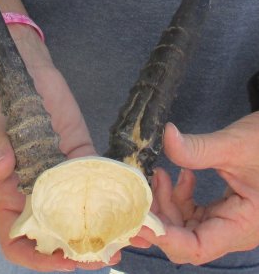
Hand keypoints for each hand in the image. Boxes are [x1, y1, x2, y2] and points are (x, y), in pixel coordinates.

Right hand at [0, 29, 119, 270]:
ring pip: (84, 211)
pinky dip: (115, 195)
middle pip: (59, 231)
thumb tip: (2, 168)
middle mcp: (40, 189)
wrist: (28, 74)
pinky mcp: (83, 156)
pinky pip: (99, 180)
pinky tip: (134, 202)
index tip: (65, 261)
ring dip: (106, 226)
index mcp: (12, 191)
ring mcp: (63, 174)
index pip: (17, 238)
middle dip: (83, 248)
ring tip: (133, 235)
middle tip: (111, 254)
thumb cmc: (1, 102)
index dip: (37, 258)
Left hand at [136, 112, 258, 264]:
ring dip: (168, 201)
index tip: (139, 219)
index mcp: (242, 226)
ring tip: (161, 174)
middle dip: (160, 215)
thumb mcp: (234, 145)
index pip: (195, 246)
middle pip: (184, 237)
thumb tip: (167, 135)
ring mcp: (227, 220)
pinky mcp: (223, 209)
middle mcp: (233, 230)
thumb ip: (198, 147)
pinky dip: (181, 196)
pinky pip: (193, 211)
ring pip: (185, 224)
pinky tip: (181, 176)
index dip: (163, 237)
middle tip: (145, 190)